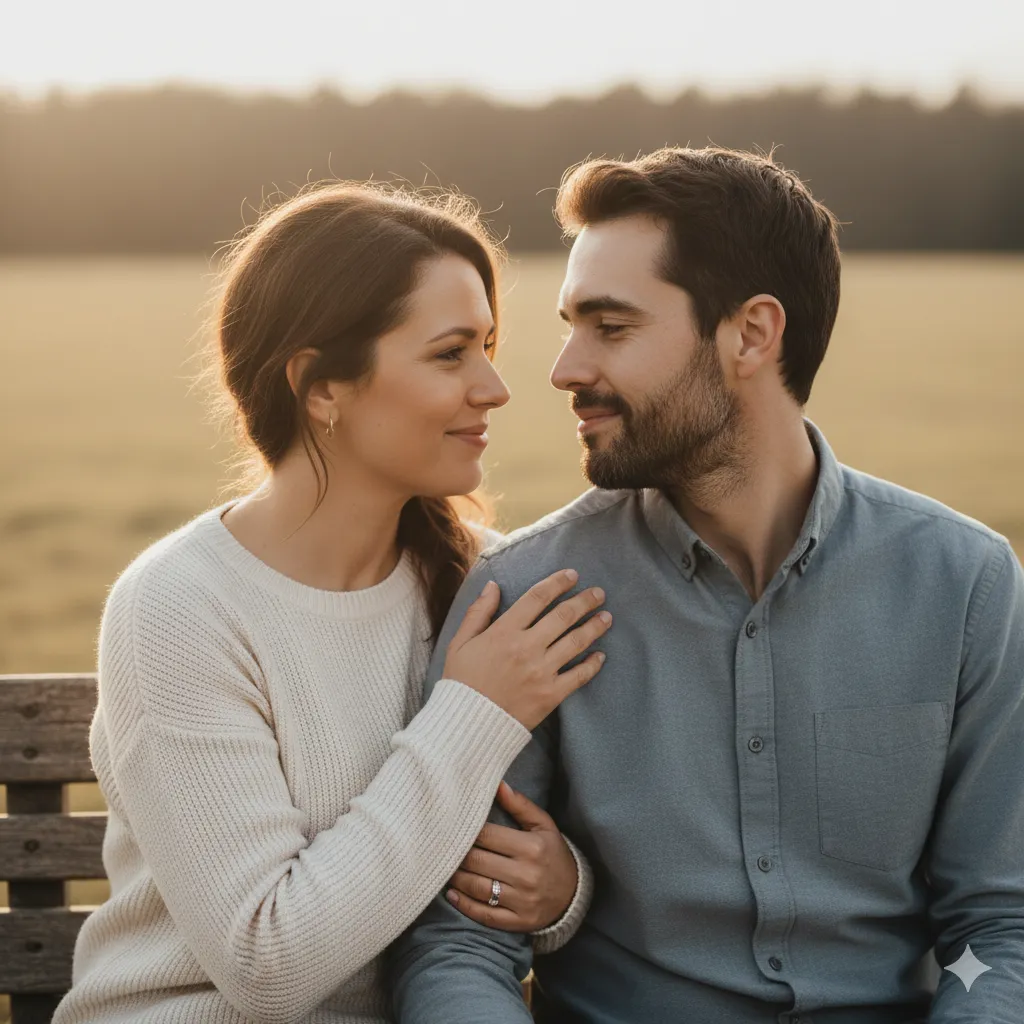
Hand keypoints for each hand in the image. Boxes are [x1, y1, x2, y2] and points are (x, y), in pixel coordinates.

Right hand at [444, 569, 610, 729]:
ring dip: (594, 626)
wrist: (467, 724)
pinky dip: (592, 664)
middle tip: (598, 593)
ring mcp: (541, 671)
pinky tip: (600, 655)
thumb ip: (479, 612)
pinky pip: (578, 676)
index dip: (557, 583)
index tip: (572, 575)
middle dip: (585, 601)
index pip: (537, 598)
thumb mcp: (460, 642)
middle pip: (563, 616)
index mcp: (504, 632)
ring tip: (606, 617)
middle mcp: (526, 648)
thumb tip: (493, 586)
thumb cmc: (461, 682)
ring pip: (576, 642)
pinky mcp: (550, 695)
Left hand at [446, 781, 577, 931]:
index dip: (466, 831)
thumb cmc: (552, 853)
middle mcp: (526, 874)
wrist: (573, 894)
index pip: (486, 835)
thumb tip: (497, 784)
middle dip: (456, 854)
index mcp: (531, 847)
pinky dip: (464, 905)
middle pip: (477, 861)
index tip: (452, 827)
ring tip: (446, 868)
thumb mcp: (543, 825)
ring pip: (477, 888)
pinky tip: (452, 894)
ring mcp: (522, 901)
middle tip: (443, 848)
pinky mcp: (518, 922)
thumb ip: (519, 804)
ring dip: (456, 878)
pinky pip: (484, 915)